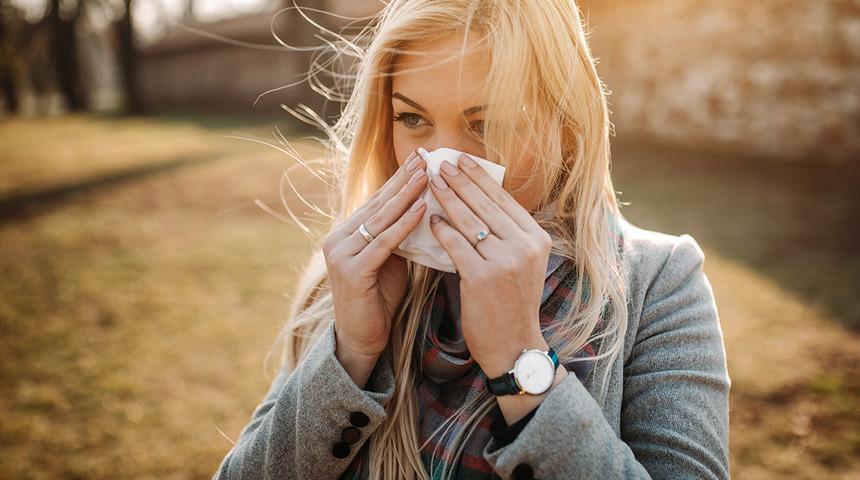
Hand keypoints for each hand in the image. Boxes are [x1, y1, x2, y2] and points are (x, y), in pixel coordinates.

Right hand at [323, 149, 427, 366]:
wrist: (362, 338)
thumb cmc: (380, 299)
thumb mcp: (390, 260)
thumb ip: (397, 236)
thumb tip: (423, 208)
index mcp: (346, 233)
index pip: (377, 200)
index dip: (398, 179)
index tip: (419, 158)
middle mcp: (338, 238)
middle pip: (378, 204)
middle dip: (403, 180)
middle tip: (425, 157)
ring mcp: (341, 254)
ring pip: (380, 219)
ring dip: (406, 196)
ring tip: (427, 175)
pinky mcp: (352, 271)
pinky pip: (384, 242)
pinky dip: (404, 225)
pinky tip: (422, 210)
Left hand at [426, 153, 552, 377]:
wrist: (513, 345)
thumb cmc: (512, 303)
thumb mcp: (522, 264)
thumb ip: (507, 234)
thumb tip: (479, 200)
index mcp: (536, 239)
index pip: (503, 200)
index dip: (480, 178)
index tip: (462, 160)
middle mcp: (524, 246)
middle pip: (485, 205)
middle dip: (460, 180)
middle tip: (441, 163)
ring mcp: (504, 261)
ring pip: (469, 221)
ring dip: (447, 198)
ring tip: (431, 182)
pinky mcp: (482, 277)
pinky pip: (456, 245)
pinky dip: (441, 229)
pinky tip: (430, 218)